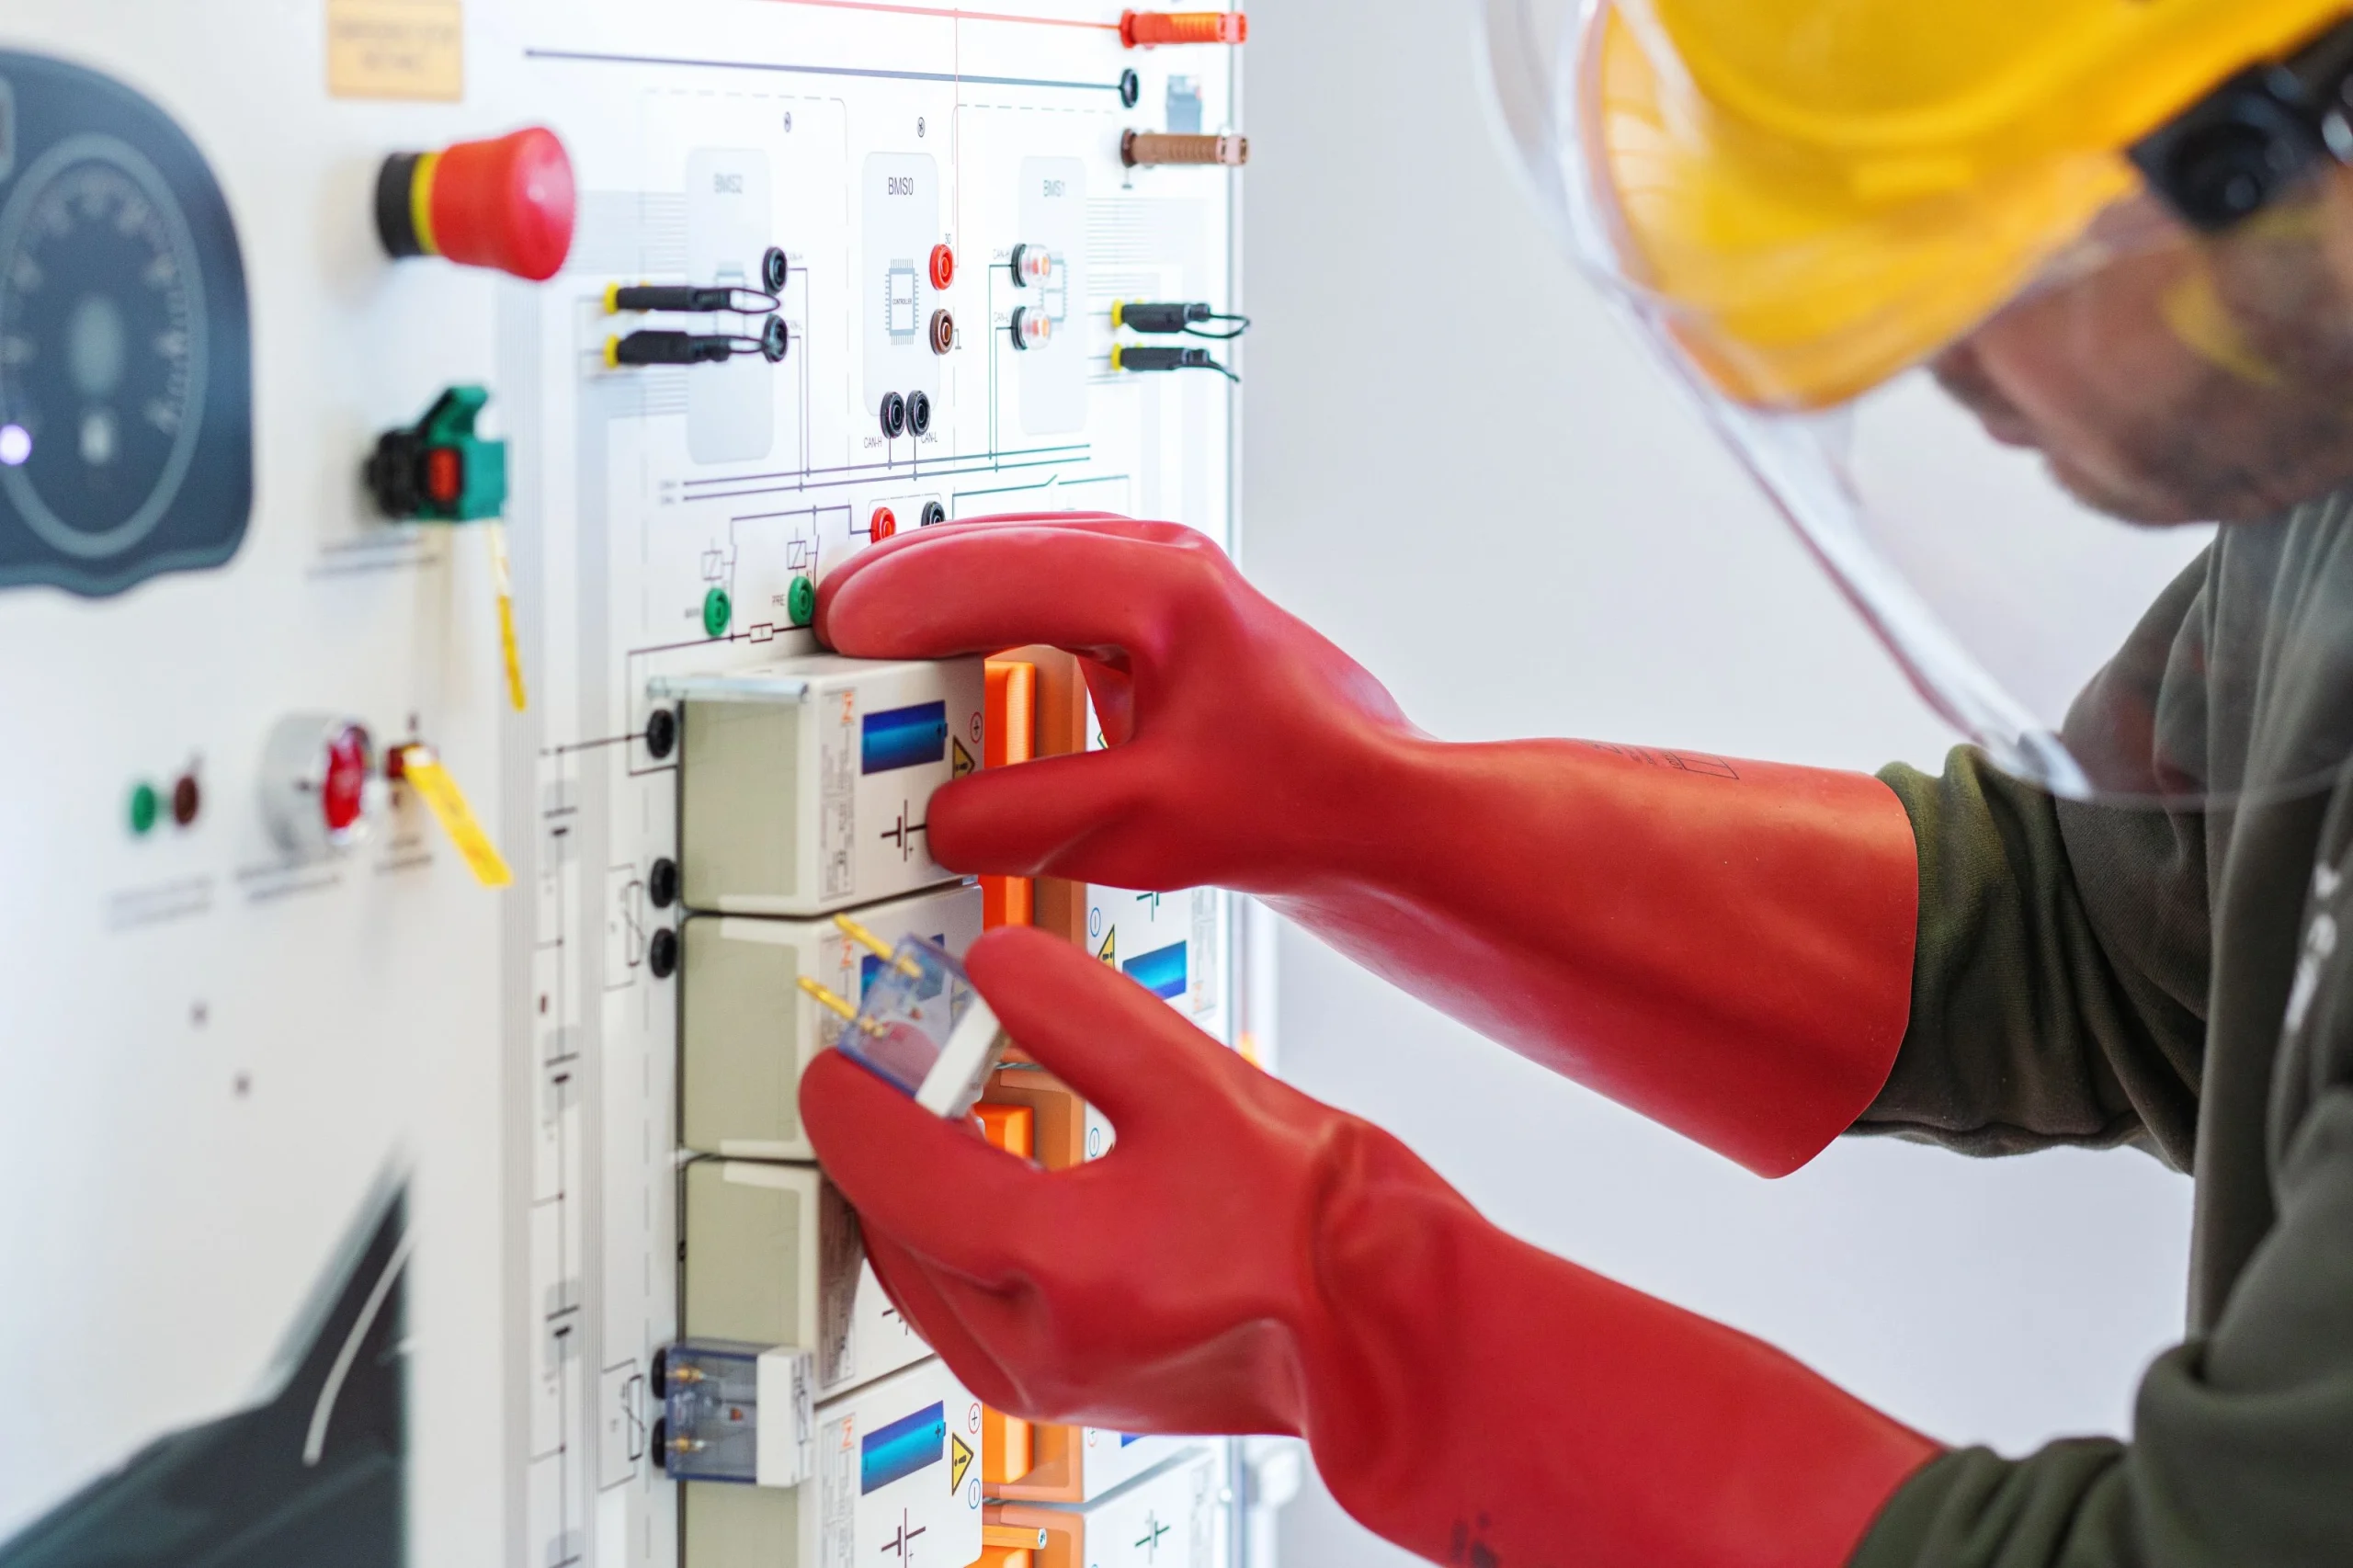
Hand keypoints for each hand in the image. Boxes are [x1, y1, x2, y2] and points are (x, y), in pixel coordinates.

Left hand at [801, 928, 1937, 1567]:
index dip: (853, 1106)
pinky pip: (975, 1324)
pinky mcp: (1092, 1391)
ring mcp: (1062, 1379)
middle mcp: (1040, 1341)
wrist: (1400, 1331)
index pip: (899, 1174)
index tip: (829, 1067)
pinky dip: (955, 1263)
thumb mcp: (1195, 1079)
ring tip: (908, 1144)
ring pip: (929, 1293)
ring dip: (906, 1218)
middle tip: (857, 1092)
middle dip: (867, 1164)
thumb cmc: (1322, 1221)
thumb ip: (1083, 1015)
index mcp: (1056, 1264)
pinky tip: (981, 1215)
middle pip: (897, 1242)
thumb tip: (997, 969)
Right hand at [816, 514, 1414, 892]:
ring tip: (868, 639)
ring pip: (1017, 564)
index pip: (1003, 570)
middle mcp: (1156, 566)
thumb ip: (1037, 820)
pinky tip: (949, 661)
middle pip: (999, 545)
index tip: (840, 627)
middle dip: (906, 582)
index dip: (907, 598)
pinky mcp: (1145, 627)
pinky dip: (982, 624)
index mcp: (1162, 586)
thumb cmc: (1309, 796)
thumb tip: (947, 819)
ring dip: (942, 597)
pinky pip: (1039, 601)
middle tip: (827, 624)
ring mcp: (1153, 587)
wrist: (1375, 812)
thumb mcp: (1156, 823)